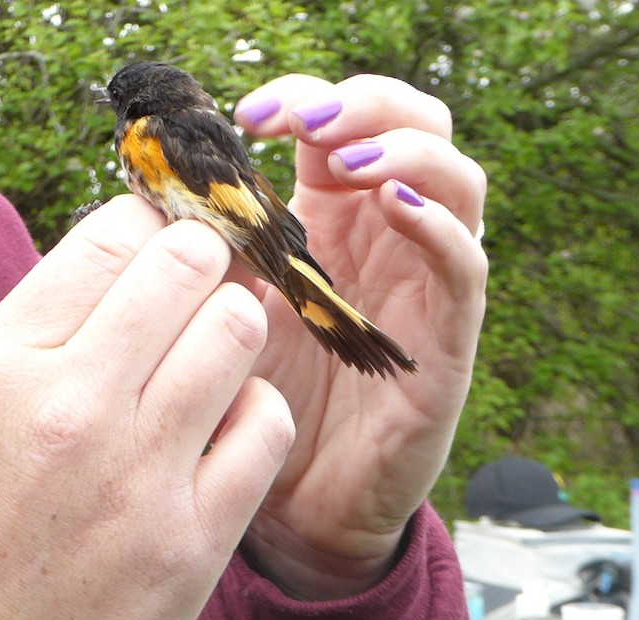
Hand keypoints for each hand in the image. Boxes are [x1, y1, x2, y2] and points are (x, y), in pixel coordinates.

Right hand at [0, 196, 294, 619]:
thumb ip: (35, 325)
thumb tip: (126, 252)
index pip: (109, 237)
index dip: (148, 219)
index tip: (159, 230)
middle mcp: (69, 410)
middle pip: (186, 266)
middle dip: (203, 254)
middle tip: (200, 272)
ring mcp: (138, 480)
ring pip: (238, 331)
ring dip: (234, 321)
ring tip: (212, 341)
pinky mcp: (193, 545)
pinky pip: (268, 425)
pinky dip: (253, 407)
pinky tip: (223, 420)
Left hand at [231, 74, 488, 599]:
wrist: (294, 502)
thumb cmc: (259, 398)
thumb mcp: (226, 305)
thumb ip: (218, 248)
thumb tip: (174, 184)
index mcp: (333, 216)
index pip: (341, 124)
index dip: (305, 98)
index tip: (248, 116)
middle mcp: (388, 235)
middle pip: (415, 127)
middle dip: (364, 106)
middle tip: (305, 124)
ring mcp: (426, 281)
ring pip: (456, 181)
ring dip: (405, 151)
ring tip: (347, 160)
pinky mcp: (448, 339)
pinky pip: (465, 266)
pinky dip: (438, 225)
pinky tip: (393, 205)